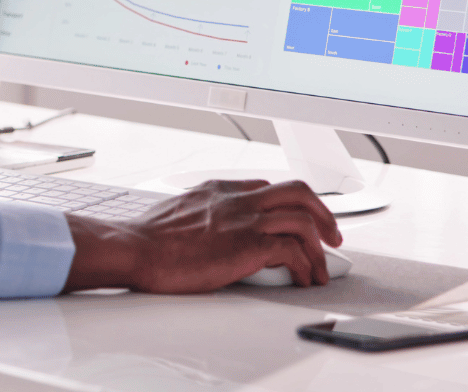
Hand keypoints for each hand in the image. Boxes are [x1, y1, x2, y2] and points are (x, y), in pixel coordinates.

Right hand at [62, 179, 342, 292]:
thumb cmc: (148, 238)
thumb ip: (200, 212)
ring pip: (303, 219)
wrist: (137, 247)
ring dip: (320, 245)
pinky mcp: (248, 245)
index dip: (290, 205)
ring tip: (322, 268)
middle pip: (298, 191)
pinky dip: (306, 266)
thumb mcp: (177, 212)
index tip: (298, 220)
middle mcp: (237, 199)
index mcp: (219, 189)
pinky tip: (302, 279)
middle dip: (322, 213)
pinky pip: (293, 250)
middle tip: (331, 236)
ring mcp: (245, 219)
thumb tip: (206, 227)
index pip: (267, 187)